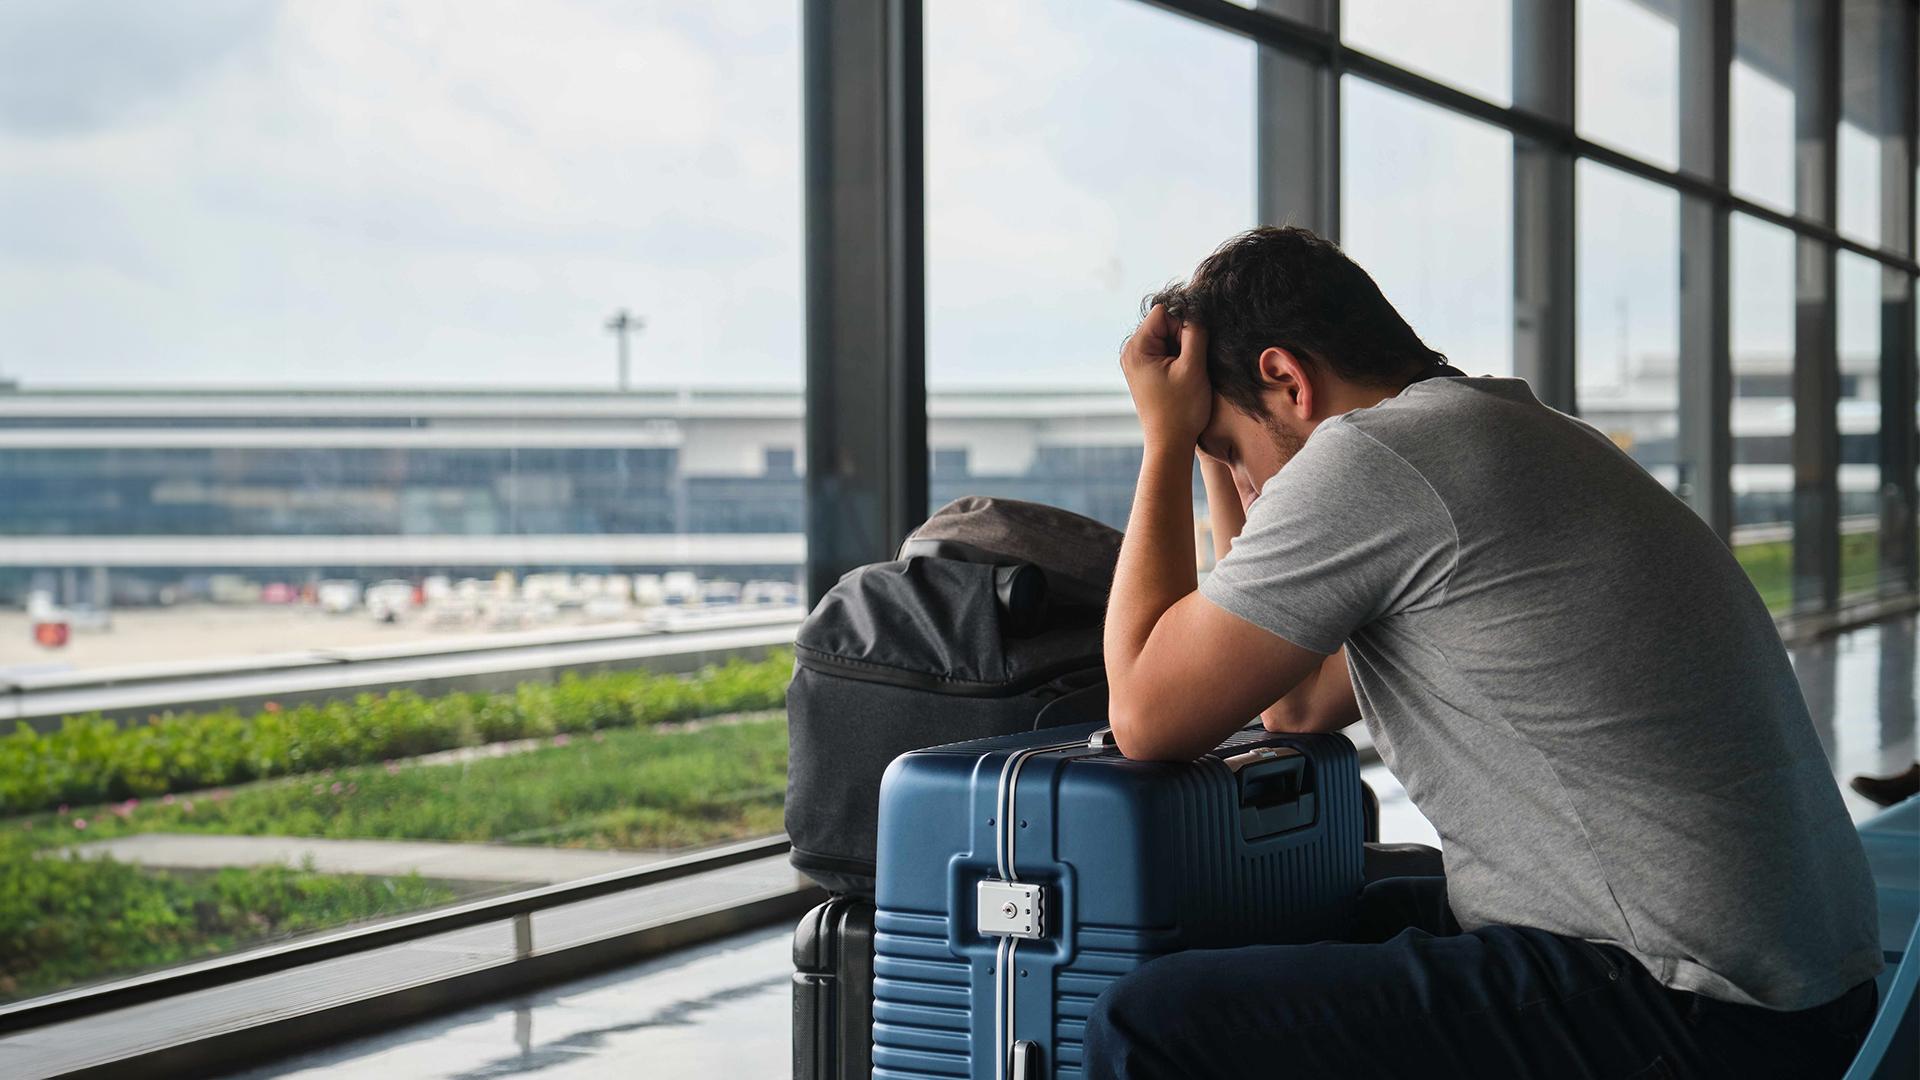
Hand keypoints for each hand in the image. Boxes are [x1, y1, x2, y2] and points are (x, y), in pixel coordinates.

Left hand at [1120, 304, 1209, 451]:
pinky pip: (1166, 352)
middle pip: (1164, 323)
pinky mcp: (1146, 371)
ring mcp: (1137, 362)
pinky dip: (1179, 359)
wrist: (1170, 444)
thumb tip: (1196, 308)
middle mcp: (1131, 352)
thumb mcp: (1193, 367)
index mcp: (1136, 348)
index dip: (1183, 323)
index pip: (1163, 312)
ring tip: (1186, 374)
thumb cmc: (1181, 410)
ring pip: (1168, 338)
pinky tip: (1183, 378)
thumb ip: (1195, 332)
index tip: (1192, 349)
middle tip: (1190, 365)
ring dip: (1183, 350)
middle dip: (1183, 337)